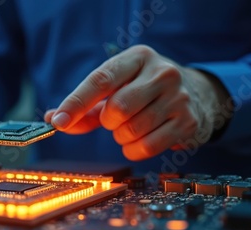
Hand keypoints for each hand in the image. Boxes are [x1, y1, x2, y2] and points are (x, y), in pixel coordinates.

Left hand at [45, 45, 230, 160]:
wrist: (196, 94)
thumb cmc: (144, 90)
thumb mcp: (117, 88)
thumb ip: (85, 106)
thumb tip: (54, 119)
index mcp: (138, 58)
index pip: (101, 80)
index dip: (76, 103)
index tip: (58, 121)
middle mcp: (162, 73)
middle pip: (117, 108)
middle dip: (107, 122)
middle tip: (114, 119)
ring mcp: (179, 97)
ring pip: (131, 130)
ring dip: (121, 136)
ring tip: (131, 126)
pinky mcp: (188, 122)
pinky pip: (147, 147)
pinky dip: (134, 149)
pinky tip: (140, 139)